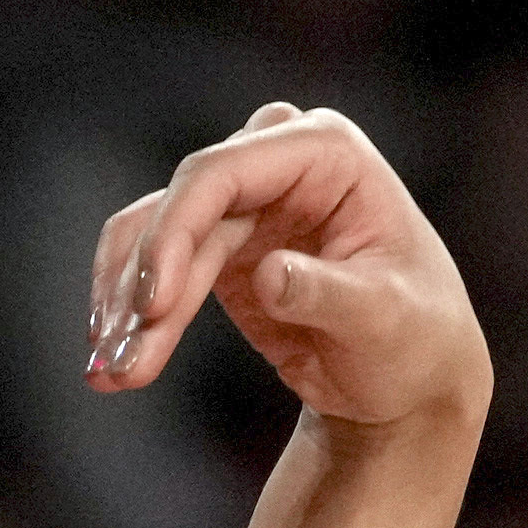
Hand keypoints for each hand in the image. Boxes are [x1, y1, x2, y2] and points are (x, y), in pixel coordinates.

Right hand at [86, 105, 491, 439]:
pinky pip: (154, 268)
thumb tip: (269, 275)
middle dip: (145, 285)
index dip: (176, 231)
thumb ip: (329, 294)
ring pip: (155, 239)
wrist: (411, 374)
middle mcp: (277, 160)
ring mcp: (244, 200)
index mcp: (326, 152)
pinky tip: (112, 365)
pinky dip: (130, 314)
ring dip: (126, 307)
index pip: (226, 172)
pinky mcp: (219, 245)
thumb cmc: (415, 338)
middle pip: (182, 207)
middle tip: (121, 363)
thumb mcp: (387, 321)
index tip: (153, 305)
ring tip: (112, 376)